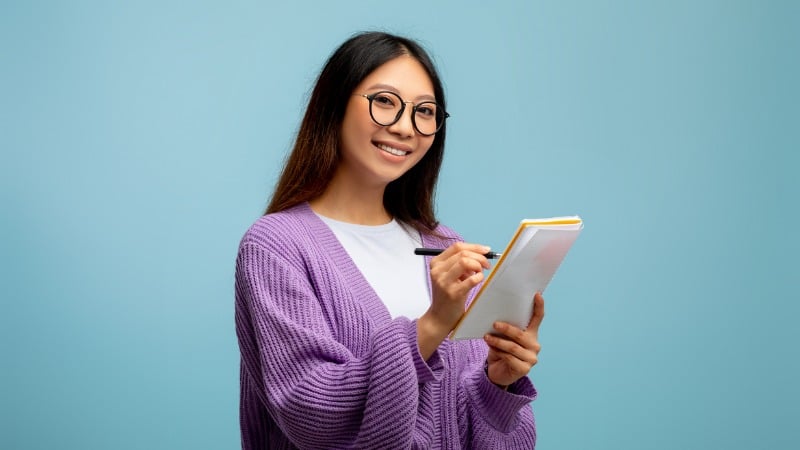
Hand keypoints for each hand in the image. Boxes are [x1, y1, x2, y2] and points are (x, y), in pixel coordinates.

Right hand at [417, 242, 490, 358]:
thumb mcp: (448, 276)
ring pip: (465, 262)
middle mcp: (437, 270)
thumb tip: (480, 253)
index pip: (457, 247)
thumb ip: (459, 263)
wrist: (439, 318)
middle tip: (487, 265)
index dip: (474, 247)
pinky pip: (471, 279)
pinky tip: (479, 280)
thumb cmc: (447, 296)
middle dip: (479, 256)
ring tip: (481, 273)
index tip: (486, 251)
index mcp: (436, 263)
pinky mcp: (453, 293)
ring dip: (478, 265)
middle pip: (462, 253)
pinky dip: (479, 277)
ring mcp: (444, 281)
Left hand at [484, 292, 544, 387]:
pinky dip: (498, 352)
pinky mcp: (524, 369)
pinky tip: (491, 348)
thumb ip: (504, 328)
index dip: (539, 306)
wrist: (498, 373)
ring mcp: (531, 358)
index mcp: (531, 334)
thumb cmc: (500, 351)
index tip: (537, 294)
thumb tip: (496, 317)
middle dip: (507, 329)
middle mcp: (534, 345)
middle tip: (494, 324)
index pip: (538, 318)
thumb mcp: (502, 337)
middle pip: (521, 334)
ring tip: (487, 337)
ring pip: (513, 347)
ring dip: (498, 342)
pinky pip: (509, 358)